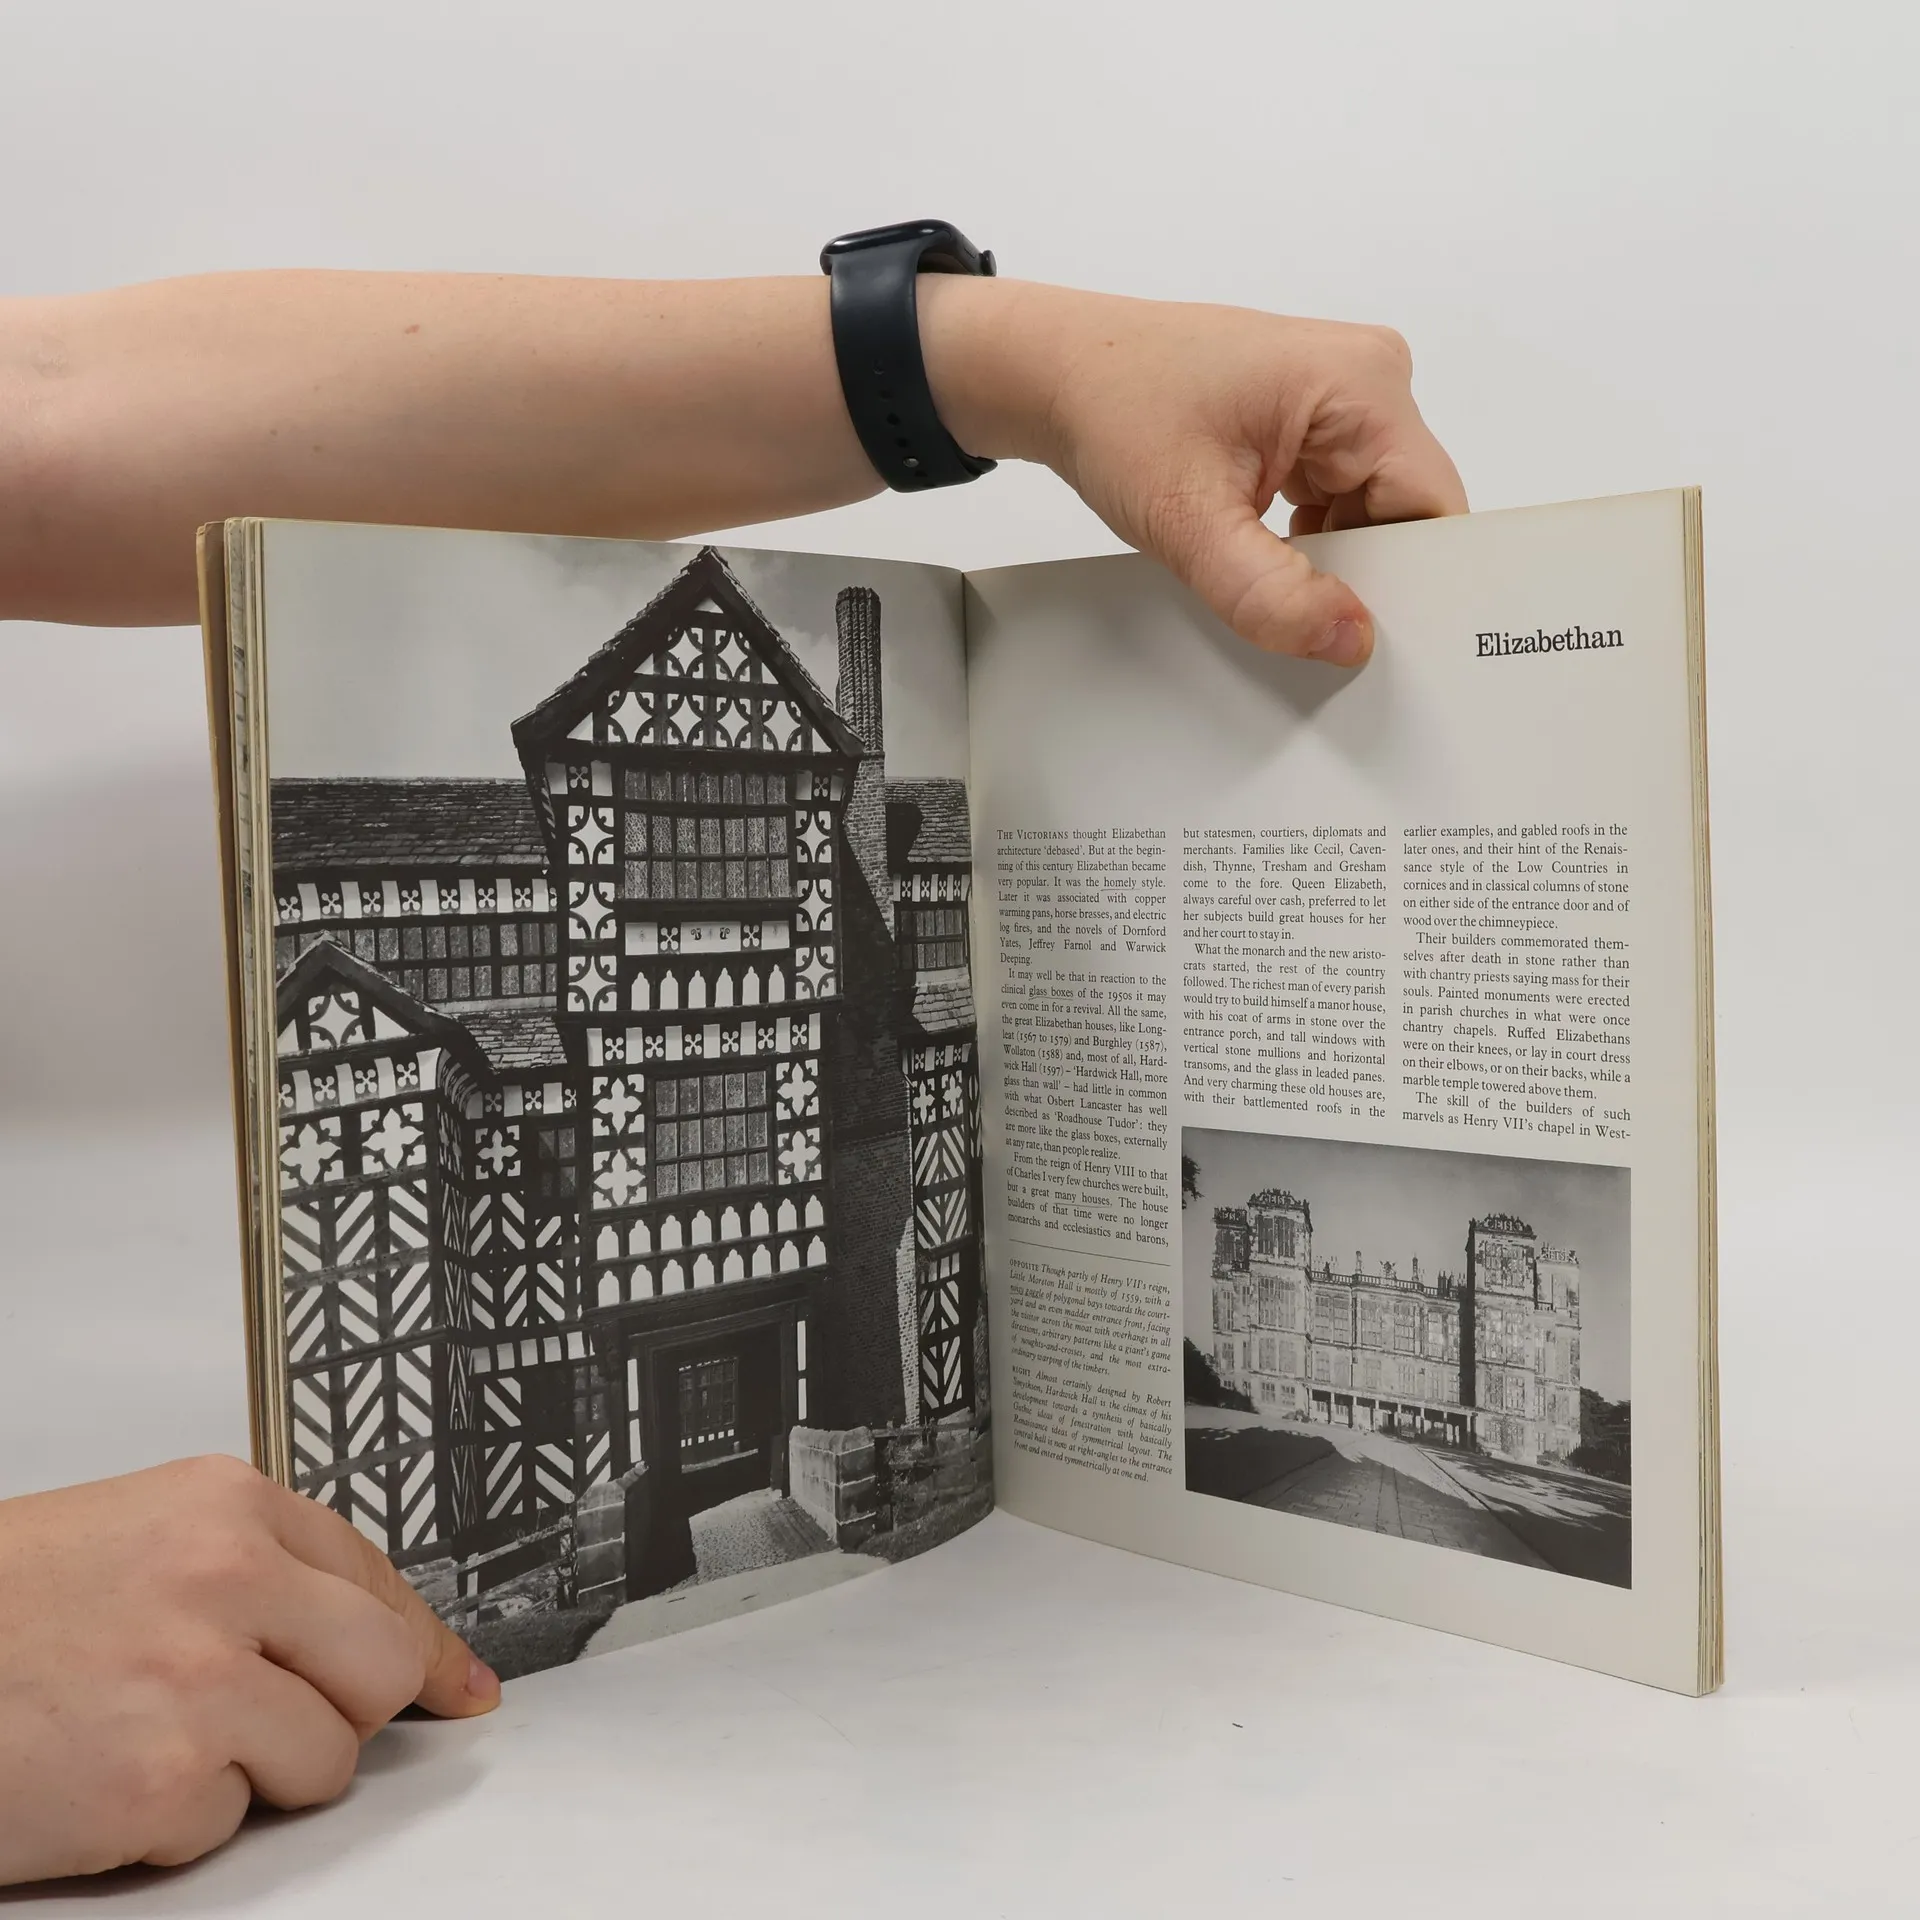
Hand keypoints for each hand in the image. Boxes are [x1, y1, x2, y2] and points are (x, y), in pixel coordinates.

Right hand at [0, 1455, 497, 1885]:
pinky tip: (104, 1775)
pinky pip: (228, 1825)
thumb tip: (406, 1653)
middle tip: (271, 1719)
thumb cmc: (0, 1606)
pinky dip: (174, 1823)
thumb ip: (269, 1578)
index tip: (458, 1684)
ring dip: (255, 1771)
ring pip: (324, 1758)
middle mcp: (227, 1576)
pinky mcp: (161, 1781)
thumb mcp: (143, 1540)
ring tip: (153, 1735)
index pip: (380, 1577)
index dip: (424, 1644)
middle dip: (346, 1709)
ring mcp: (199, 1678)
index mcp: (227, 1506)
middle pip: (382, 1667)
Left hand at [925, 279, 1466, 666]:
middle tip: (1308, 622)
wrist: (1058, 374)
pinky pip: (1344, 496)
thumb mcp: (1190, 522)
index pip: (1433, 508)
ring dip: (1333, 559)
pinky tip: (1267, 557)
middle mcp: (1370, 378)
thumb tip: (1350, 641)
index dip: (1416, 581)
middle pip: (1408, 512)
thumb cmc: (1115, 412)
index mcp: (1363, 384)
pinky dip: (1313, 539)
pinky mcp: (1315, 419)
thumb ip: (1270, 593)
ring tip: (1269, 575)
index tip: (1382, 641)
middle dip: (1366, 575)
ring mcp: (1344, 396)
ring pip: (1375, 511)